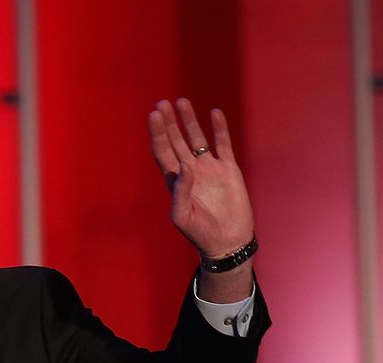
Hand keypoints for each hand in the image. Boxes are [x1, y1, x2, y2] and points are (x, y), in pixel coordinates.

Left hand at [148, 98, 254, 264]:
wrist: (227, 241)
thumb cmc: (200, 233)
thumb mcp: (183, 216)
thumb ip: (181, 192)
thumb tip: (186, 166)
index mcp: (175, 181)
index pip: (162, 151)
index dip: (157, 133)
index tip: (154, 115)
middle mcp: (190, 171)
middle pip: (176, 140)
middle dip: (168, 123)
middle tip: (162, 104)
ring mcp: (209, 168)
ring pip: (196, 138)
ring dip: (189, 121)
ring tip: (181, 101)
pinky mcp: (228, 169)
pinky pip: (222, 144)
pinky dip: (219, 129)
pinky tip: (214, 113)